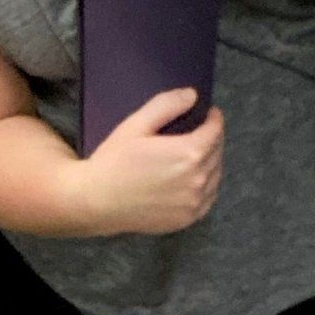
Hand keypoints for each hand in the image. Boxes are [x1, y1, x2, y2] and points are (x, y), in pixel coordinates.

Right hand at [74, 88, 224, 234]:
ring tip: (196, 155)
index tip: (208, 114)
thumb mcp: (136, 125)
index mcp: (189, 152)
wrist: (97, 202)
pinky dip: (206, 185)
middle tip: (200, 132)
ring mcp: (194, 202)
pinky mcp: (187, 219)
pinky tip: (193, 180)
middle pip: (217, 152)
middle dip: (212, 138)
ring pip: (215, 176)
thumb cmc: (114, 161)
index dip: (213, 119)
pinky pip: (208, 198)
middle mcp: (198, 179)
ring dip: (211, 162)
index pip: (215, 131)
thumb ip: (166, 106)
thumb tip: (192, 95)